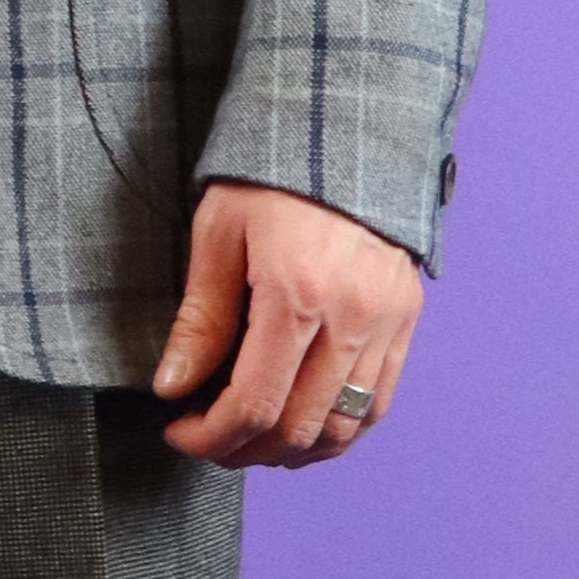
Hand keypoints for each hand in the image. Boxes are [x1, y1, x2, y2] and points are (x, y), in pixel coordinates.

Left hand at [151, 179, 424, 467]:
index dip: (209, 436)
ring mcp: (386, 320)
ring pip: (343, 427)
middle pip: (297, 428)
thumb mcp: (218, 232)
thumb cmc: (272, 172)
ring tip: (251, 441)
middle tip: (207, 440)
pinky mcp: (406, 318)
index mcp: (296, 292)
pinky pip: (378, 403)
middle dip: (242, 451)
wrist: (348, 127)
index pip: (254, 404)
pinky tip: (301, 428)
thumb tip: (173, 388)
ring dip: (291, 451)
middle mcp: (350, 315)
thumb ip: (200, 318)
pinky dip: (338, 431)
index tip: (179, 431)